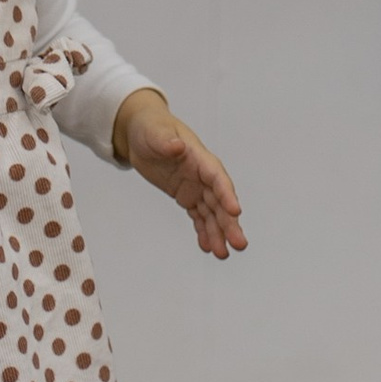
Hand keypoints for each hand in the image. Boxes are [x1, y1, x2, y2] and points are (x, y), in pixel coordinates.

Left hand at [113, 88, 246, 259]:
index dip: (227, 194)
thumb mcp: (154, 131)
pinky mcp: (186, 195)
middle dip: (229, 223)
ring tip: (223, 254)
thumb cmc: (150, 127)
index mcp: (199, 157)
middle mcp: (202, 174)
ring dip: (218, 233)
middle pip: (220, 201)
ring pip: (211, 213)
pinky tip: (208, 247)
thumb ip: (166, 140)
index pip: (217, 178)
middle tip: (239, 244)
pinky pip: (198, 216)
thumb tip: (176, 146)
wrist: (141, 132)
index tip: (236, 212)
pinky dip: (203, 231)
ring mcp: (195, 186)